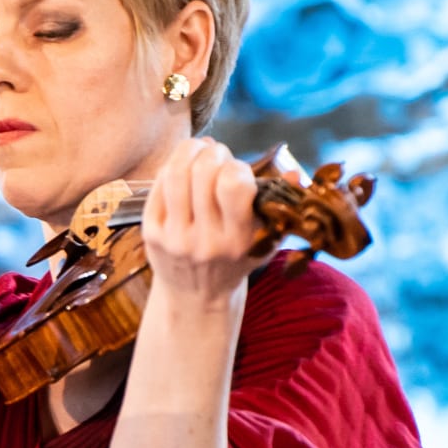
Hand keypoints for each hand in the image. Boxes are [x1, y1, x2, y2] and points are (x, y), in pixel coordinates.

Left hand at [139, 138, 269, 308]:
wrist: (196, 297)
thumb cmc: (235, 261)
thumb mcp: (264, 242)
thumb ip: (280, 208)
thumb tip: (295, 174)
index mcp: (237, 240)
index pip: (233, 186)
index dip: (237, 167)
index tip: (239, 172)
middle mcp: (205, 240)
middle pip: (203, 172)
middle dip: (213, 153)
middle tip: (218, 155)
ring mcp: (175, 237)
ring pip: (176, 174)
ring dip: (189, 151)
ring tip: (199, 150)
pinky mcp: (151, 233)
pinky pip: (158, 185)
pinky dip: (172, 166)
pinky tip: (183, 167)